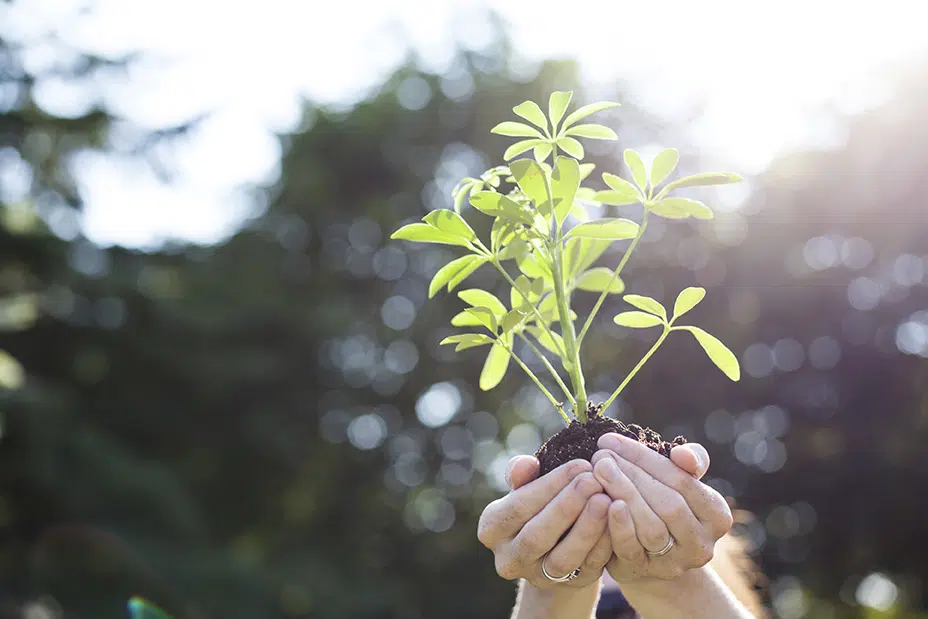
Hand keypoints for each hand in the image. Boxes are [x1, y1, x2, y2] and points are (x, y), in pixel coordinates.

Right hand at [476, 456, 613, 588]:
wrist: (556, 542)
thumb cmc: (538, 502)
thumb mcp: (526, 486)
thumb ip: (522, 473)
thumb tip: (526, 465)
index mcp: (492, 529)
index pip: (518, 506)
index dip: (549, 485)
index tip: (579, 465)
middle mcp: (509, 559)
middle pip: (536, 535)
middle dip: (567, 506)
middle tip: (593, 480)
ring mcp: (538, 577)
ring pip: (562, 558)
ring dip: (586, 528)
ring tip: (605, 499)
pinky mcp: (570, 586)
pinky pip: (588, 568)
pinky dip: (603, 544)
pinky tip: (616, 520)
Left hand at [592, 433, 733, 583]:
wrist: (646, 553)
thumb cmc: (662, 503)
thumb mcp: (678, 481)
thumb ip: (689, 462)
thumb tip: (682, 454)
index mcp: (716, 514)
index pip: (682, 480)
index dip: (646, 458)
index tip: (613, 440)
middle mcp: (701, 543)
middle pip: (669, 504)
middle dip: (632, 474)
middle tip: (602, 455)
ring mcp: (675, 562)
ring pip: (652, 527)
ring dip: (623, 494)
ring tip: (599, 470)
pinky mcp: (646, 572)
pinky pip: (632, 548)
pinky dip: (618, 524)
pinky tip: (603, 502)